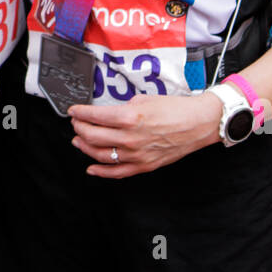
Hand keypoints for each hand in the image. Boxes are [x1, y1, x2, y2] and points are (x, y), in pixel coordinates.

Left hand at [67, 91, 221, 178]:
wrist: (198, 123)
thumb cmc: (176, 109)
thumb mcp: (145, 98)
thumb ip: (124, 108)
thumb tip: (109, 114)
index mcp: (130, 118)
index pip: (94, 116)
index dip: (79, 113)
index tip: (73, 111)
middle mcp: (130, 138)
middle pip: (93, 136)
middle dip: (79, 128)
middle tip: (76, 123)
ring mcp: (136, 154)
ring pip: (100, 155)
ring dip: (85, 147)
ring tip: (79, 140)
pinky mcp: (144, 165)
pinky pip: (117, 172)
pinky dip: (101, 171)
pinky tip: (91, 167)